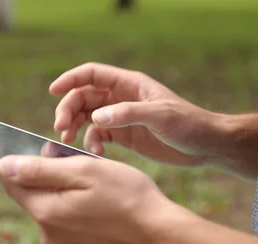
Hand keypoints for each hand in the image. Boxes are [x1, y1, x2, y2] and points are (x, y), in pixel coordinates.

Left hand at [0, 155, 197, 243]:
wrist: (162, 238)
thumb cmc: (128, 199)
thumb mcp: (85, 172)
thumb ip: (40, 169)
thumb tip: (4, 165)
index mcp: (46, 212)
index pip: (11, 182)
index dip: (18, 161)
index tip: (36, 149)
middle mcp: (49, 235)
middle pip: (32, 195)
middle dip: (46, 173)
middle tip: (75, 159)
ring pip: (51, 208)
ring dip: (63, 191)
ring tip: (93, 183)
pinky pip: (66, 224)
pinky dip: (75, 209)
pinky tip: (98, 204)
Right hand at [50, 62, 225, 166]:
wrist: (204, 146)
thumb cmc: (188, 123)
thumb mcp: (160, 115)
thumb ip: (128, 113)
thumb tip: (96, 117)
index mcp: (128, 84)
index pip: (92, 74)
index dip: (71, 79)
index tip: (53, 91)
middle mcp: (120, 98)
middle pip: (83, 97)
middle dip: (68, 109)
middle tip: (60, 128)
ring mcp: (120, 117)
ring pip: (86, 117)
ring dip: (74, 127)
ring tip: (67, 141)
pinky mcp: (122, 135)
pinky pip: (97, 135)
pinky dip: (91, 143)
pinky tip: (95, 153)